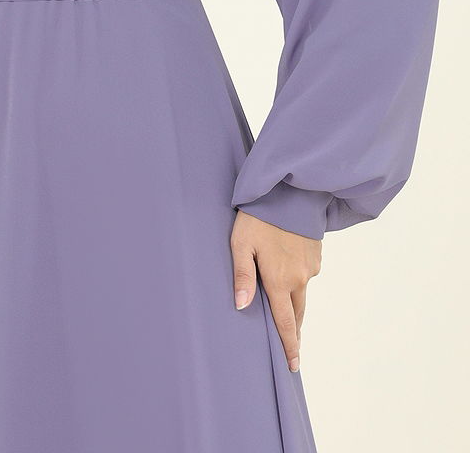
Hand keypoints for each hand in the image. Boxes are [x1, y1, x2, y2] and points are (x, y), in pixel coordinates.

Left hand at [230, 208, 321, 372]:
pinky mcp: (316, 253)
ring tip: (286, 312)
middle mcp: (299, 278)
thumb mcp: (241, 244)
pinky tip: (288, 271)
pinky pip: (306, 274)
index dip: (289, 346)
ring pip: (302, 293)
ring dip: (295, 304)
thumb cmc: (259, 217)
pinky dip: (298, 280)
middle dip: (294, 331)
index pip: (286, 323)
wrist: (289, 191)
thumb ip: (242, 276)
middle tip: (292, 347)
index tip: (294, 366)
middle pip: (297, 313)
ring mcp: (310, 266)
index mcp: (280, 280)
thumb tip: (240, 307)